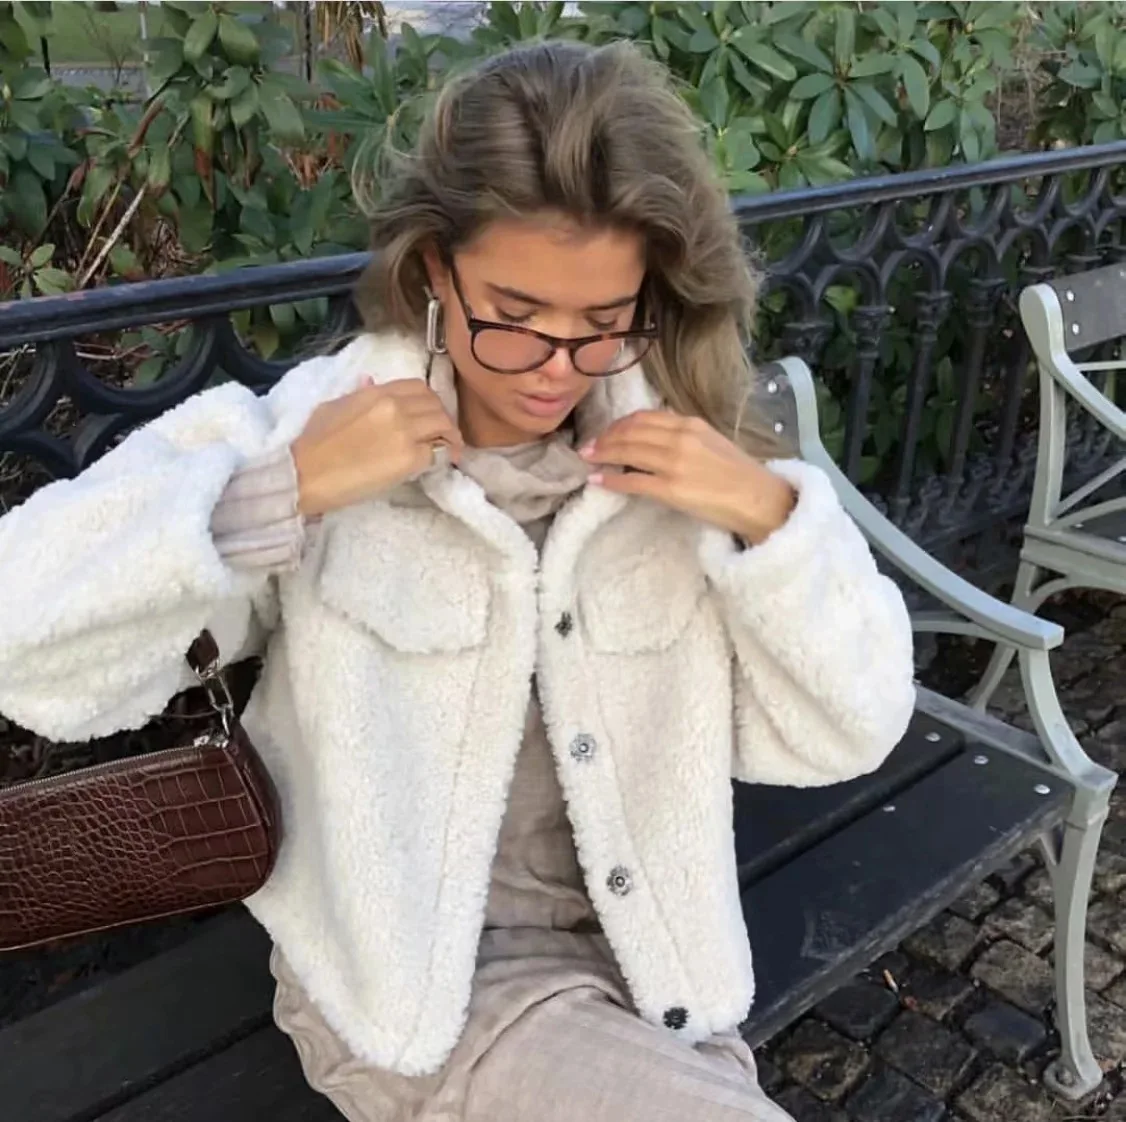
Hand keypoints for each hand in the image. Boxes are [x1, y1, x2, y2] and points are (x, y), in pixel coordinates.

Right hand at [291, 379, 462, 517]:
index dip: (428, 400)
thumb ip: (358, 394)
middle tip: (442, 433)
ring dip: (449, 436)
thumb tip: (370, 381)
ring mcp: (405, 432)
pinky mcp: (410, 459)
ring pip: (443, 425)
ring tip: (449, 448)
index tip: (429, 412)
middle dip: (442, 417)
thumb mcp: (333, 407)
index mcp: (376, 393)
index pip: (418, 387)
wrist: (304, 473)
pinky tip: (441, 464)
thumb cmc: (312, 443)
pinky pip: (438, 452)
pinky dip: (442, 456)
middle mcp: (395, 407)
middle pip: (436, 404)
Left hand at [580, 411, 794, 544]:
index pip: (643, 418)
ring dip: (602, 455)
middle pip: (630, 432)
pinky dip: (611, 480)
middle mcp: (680, 438)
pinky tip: (598, 481)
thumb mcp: (711, 442)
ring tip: (589, 459)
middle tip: (588, 446)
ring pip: (627, 453)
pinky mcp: (671, 489)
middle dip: (605, 438)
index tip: (606, 432)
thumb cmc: (739, 474)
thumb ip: (683, 436)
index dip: (618, 424)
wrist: (760, 499)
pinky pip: (632, 482)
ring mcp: (674, 463)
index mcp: (690, 424)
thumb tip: (652, 440)